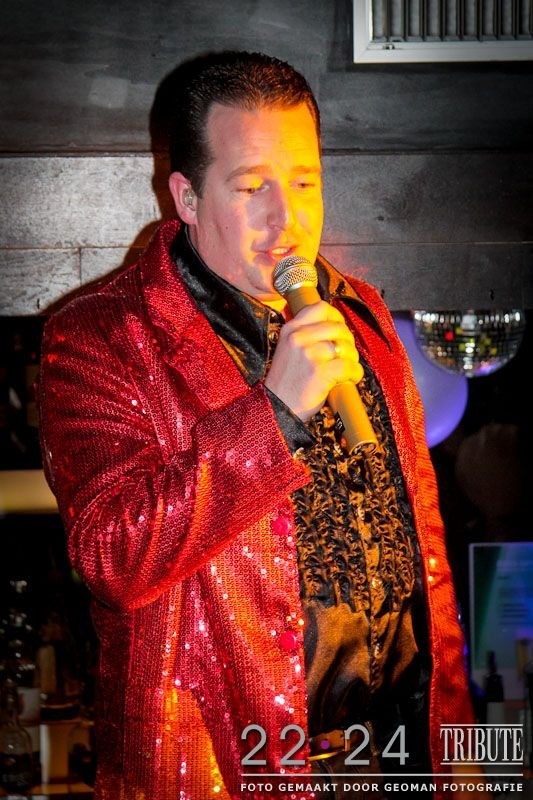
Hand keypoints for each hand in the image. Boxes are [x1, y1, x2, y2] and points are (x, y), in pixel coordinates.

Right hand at [264, 300, 363, 420]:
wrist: (277, 408)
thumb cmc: (286, 383)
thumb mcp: (288, 350)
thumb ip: (306, 336)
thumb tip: (336, 328)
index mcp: (290, 329)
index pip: (320, 308)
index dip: (336, 317)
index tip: (340, 330)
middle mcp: (299, 337)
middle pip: (338, 327)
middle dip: (348, 342)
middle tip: (346, 355)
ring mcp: (309, 353)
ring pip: (345, 347)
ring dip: (352, 359)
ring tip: (347, 370)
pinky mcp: (320, 371)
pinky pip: (349, 366)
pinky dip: (355, 373)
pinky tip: (349, 379)